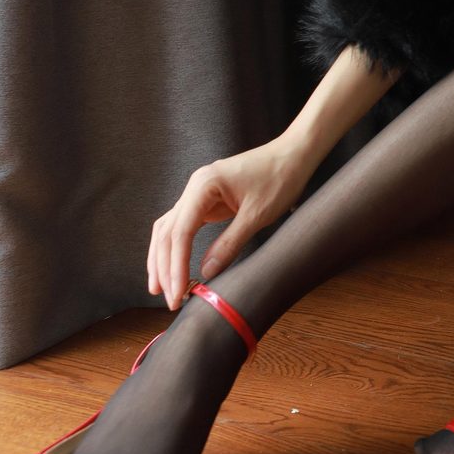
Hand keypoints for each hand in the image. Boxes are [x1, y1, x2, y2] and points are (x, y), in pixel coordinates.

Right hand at [147, 139, 308, 310]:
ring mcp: (199, 192)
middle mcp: (195, 186)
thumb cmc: (279, 178)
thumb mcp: (257, 215)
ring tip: (160, 288)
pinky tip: (173, 265)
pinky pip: (183, 225)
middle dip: (165, 267)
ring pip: (170, 228)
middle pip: (168, 232)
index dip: (175, 266)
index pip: (180, 232)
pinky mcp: (207, 200)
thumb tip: (206, 272)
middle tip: (169, 299)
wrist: (293, 154)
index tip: (177, 292)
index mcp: (204, 185)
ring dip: (163, 258)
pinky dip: (176, 247)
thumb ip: (230, 244)